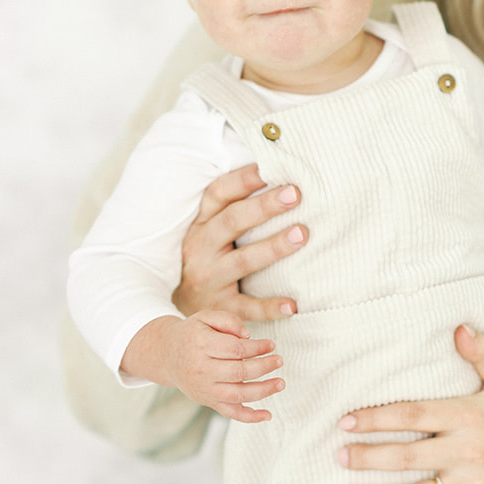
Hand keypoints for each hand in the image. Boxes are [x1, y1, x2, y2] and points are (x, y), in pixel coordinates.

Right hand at [120, 312, 284, 422]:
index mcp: (201, 346)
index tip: (271, 344)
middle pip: (239, 372)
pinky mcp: (208, 401)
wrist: (166, 354)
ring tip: (280, 383)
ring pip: (237, 394)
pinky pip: (230, 413)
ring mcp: (204, 390)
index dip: (257, 347)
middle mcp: (201, 370)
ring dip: (263, 390)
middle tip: (279, 360)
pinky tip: (268, 415)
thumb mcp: (205, 317)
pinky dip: (250, 417)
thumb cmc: (192, 333)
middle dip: (263, 367)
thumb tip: (248, 336)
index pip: (235, 349)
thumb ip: (228, 321)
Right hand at [174, 165, 307, 322]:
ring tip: (301, 234)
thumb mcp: (210, 232)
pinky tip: (292, 305)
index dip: (242, 180)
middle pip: (232, 222)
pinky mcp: (220, 307)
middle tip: (295, 194)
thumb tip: (274, 174)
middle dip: (264, 207)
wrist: (182, 316)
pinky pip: (247, 307)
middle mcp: (201, 249)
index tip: (269, 168)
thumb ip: (234, 208)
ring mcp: (209, 279)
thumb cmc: (207, 261)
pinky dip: (269, 307)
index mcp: (201, 224)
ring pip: (242, 261)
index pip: (218, 195)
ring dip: (273, 247)